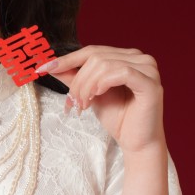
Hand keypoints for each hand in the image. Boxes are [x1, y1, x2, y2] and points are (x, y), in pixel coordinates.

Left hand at [39, 45, 164, 155]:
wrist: (136, 143)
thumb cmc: (118, 118)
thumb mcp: (89, 94)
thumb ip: (74, 78)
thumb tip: (50, 65)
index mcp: (126, 57)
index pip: (92, 51)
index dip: (67, 59)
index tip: (43, 68)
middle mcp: (139, 57)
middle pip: (96, 57)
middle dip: (78, 80)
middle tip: (72, 102)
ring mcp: (148, 68)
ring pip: (105, 64)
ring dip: (87, 85)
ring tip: (83, 105)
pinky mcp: (151, 82)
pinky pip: (121, 72)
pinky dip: (102, 83)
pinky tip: (96, 95)